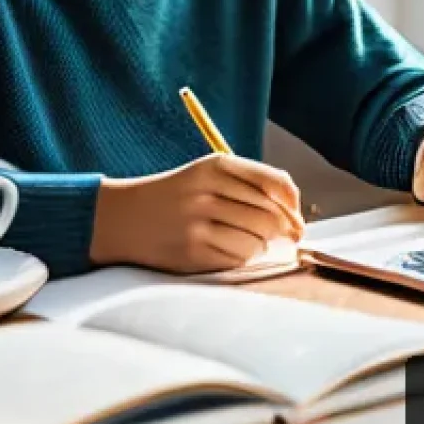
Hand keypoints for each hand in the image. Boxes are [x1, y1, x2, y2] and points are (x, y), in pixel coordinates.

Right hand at [89, 153, 304, 274]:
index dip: (293, 203)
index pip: (274, 182)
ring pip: (257, 240)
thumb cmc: (179, 194)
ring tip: (248, 241)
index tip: (297, 216)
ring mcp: (199, 222)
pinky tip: (230, 249)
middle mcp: (208, 190)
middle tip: (282, 237)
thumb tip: (294, 213)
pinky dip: (243, 258)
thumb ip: (251, 183)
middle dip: (282, 229)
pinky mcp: (192, 251)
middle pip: (270, 215)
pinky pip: (238, 258)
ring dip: (261, 245)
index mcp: (217, 165)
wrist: (127, 217)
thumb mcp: (209, 173)